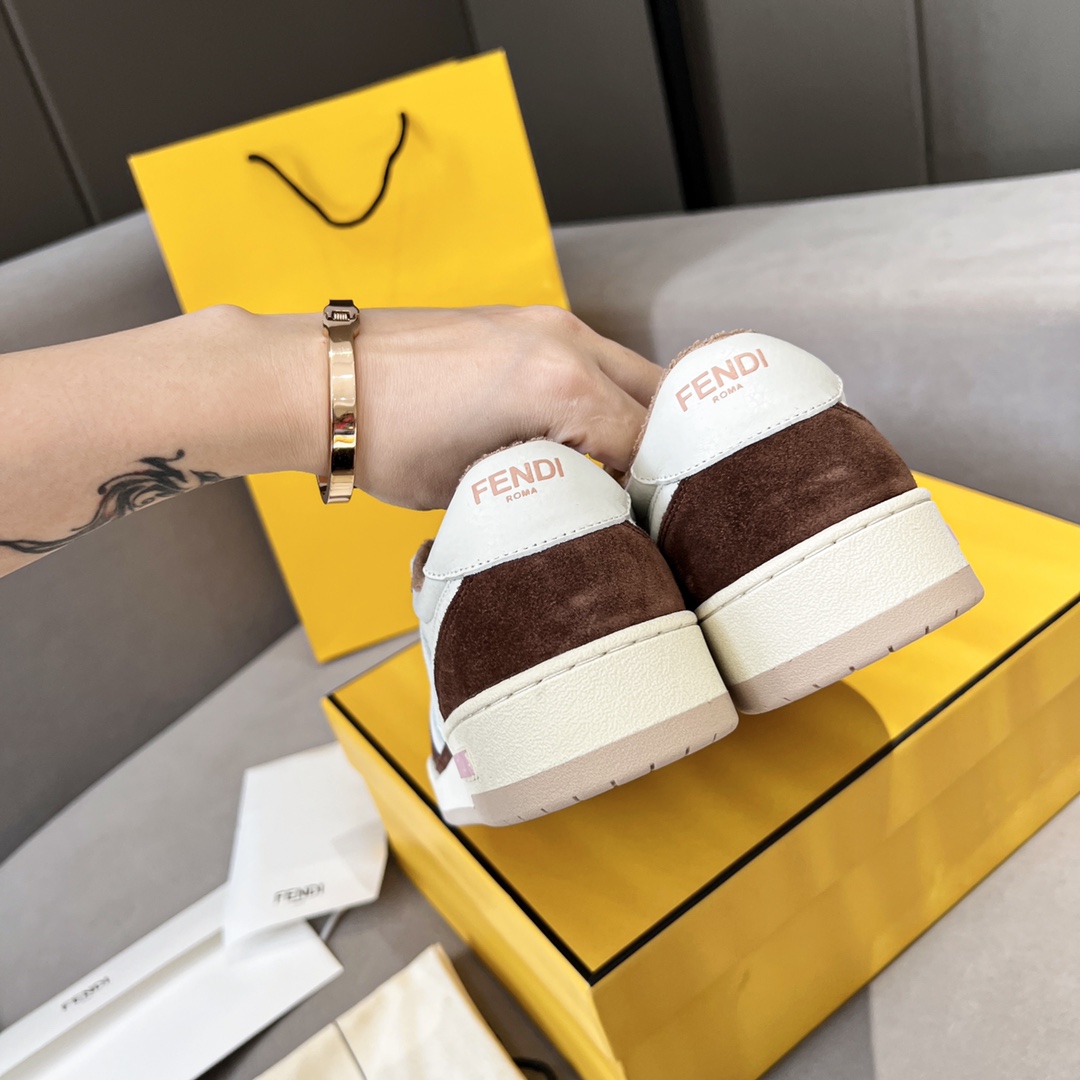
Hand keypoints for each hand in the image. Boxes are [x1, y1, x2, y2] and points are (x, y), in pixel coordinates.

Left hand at [315, 306, 660, 509]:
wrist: (321, 382)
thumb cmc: (386, 441)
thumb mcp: (478, 489)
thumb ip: (552, 488)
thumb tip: (587, 502)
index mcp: (562, 387)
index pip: (650, 444)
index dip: (656, 490)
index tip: (647, 521)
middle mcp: (564, 342)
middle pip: (656, 397)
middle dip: (660, 447)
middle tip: (645, 494)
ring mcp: (541, 322)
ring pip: (625, 371)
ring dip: (631, 416)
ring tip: (612, 467)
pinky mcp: (518, 319)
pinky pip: (588, 357)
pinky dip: (598, 393)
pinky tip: (575, 432)